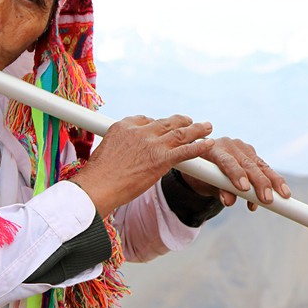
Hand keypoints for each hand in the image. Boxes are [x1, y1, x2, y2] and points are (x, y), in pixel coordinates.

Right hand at [70, 114, 214, 215]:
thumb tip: (126, 153)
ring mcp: (152, 144)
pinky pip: (186, 151)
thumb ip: (121, 147)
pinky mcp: (161, 159)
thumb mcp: (106, 151)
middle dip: (181, 122)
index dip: (158, 124)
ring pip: (180, 133)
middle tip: (191, 121)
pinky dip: (200, 147)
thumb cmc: (98, 176)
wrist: (97, 187)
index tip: (164, 126)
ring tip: (207, 127)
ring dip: (197, 129)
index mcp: (124, 127)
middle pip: (166, 123)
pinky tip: (209, 144)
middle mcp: (139, 132)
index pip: (145, 120)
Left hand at [180, 137, 289, 210]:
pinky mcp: (252, 153)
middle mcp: (230, 145)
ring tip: (284, 195)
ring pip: (260, 165)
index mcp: (213, 150)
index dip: (236, 174)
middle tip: (267, 199)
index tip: (244, 189)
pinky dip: (272, 180)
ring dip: (273, 181)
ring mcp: (242, 148)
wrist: (202, 162)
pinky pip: (264, 167)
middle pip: (248, 164)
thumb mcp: (204, 184)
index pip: (227, 162)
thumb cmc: (201, 176)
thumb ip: (217, 190)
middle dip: (260, 183)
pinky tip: (280, 193)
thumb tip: (229, 201)